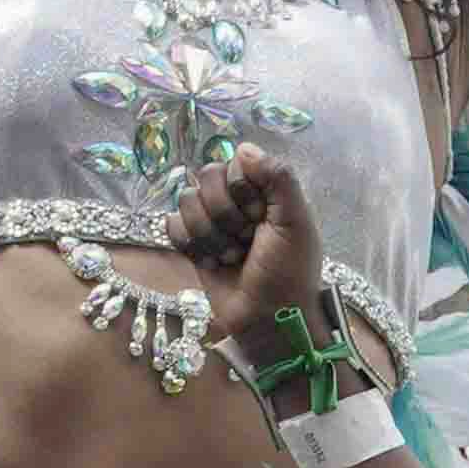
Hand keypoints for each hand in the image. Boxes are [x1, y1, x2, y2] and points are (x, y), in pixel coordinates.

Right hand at [164, 147, 334, 367]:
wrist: (268, 320)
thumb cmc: (289, 272)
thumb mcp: (297, 223)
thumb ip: (278, 178)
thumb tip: (244, 147)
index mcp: (265, 191)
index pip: (234, 162)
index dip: (241, 188)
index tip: (259, 215)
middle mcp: (237, 201)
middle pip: (205, 177)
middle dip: (224, 213)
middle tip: (246, 239)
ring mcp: (213, 222)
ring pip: (186, 200)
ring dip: (210, 233)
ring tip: (232, 256)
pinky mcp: (193, 245)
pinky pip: (172, 225)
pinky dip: (190, 244)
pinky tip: (212, 262)